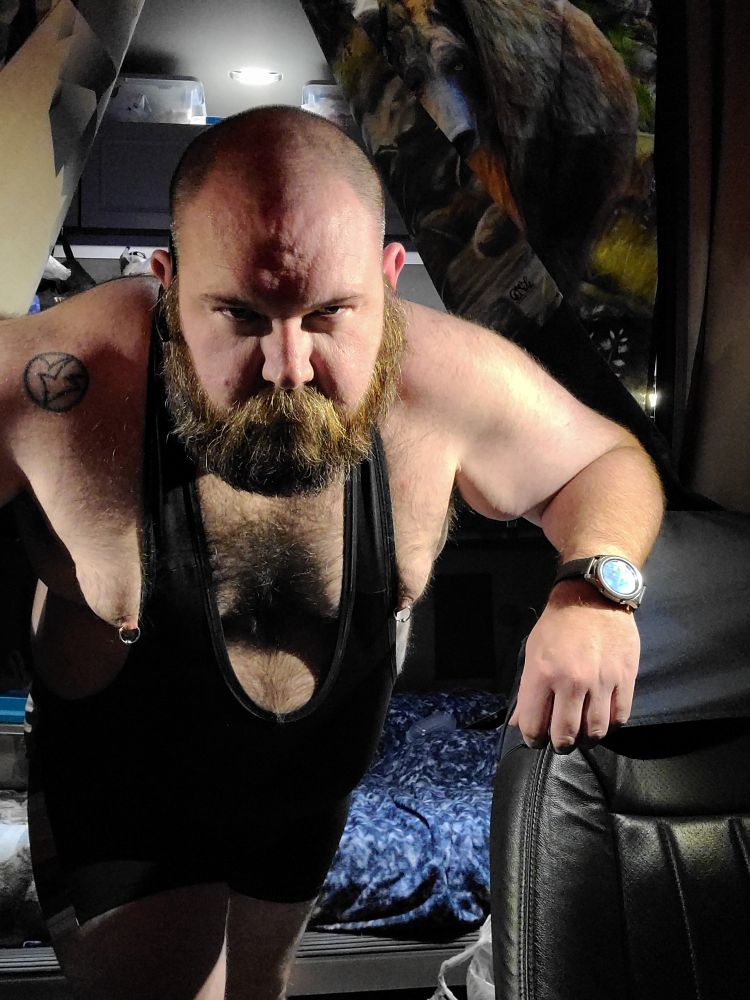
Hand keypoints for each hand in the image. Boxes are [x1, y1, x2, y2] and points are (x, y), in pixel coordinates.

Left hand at [508, 581, 639, 751]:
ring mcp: (601, 681)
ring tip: (582, 735)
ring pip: (595, 731)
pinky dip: (610, 724)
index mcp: (542, 673)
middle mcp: (571, 681)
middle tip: (560, 741)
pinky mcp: (625, 678)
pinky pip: (620, 716)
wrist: (593, 598)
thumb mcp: (533, 652)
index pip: (534, 724)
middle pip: (565, 734)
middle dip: (559, 744)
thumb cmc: (557, 625)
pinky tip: (602, 719)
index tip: (536, 739)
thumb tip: (518, 722)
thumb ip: (526, 690)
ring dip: (586, 739)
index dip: (532, 738)